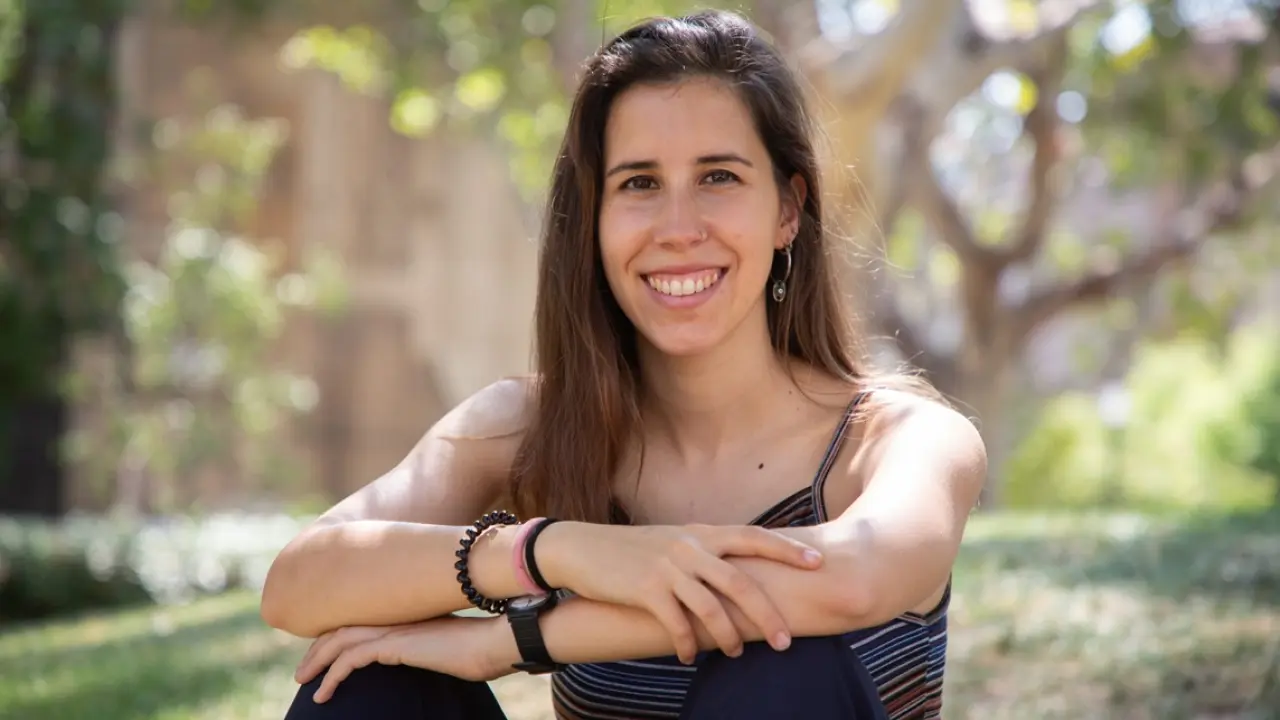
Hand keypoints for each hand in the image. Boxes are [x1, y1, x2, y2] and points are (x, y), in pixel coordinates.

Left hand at [295, 616, 510, 703]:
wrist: (497, 640)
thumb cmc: (485, 649)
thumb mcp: (452, 651)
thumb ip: (435, 652)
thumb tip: (435, 661)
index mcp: (408, 618)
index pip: (362, 622)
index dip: (338, 637)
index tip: (325, 657)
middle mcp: (397, 618)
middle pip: (344, 627)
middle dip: (318, 649)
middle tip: (304, 672)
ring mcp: (395, 629)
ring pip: (340, 640)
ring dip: (317, 662)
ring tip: (304, 683)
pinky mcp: (396, 645)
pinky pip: (351, 659)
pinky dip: (332, 675)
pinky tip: (323, 693)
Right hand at [541, 523, 822, 663]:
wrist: (582, 548)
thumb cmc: (632, 551)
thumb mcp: (673, 541)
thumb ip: (705, 553)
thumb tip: (738, 576)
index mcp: (701, 533)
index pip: (753, 537)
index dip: (787, 550)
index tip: (818, 563)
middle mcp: (689, 546)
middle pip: (741, 581)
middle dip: (767, 614)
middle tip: (785, 641)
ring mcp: (667, 567)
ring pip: (711, 607)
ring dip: (729, 636)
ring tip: (737, 654)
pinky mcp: (645, 589)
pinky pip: (676, 623)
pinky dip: (688, 644)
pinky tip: (691, 656)